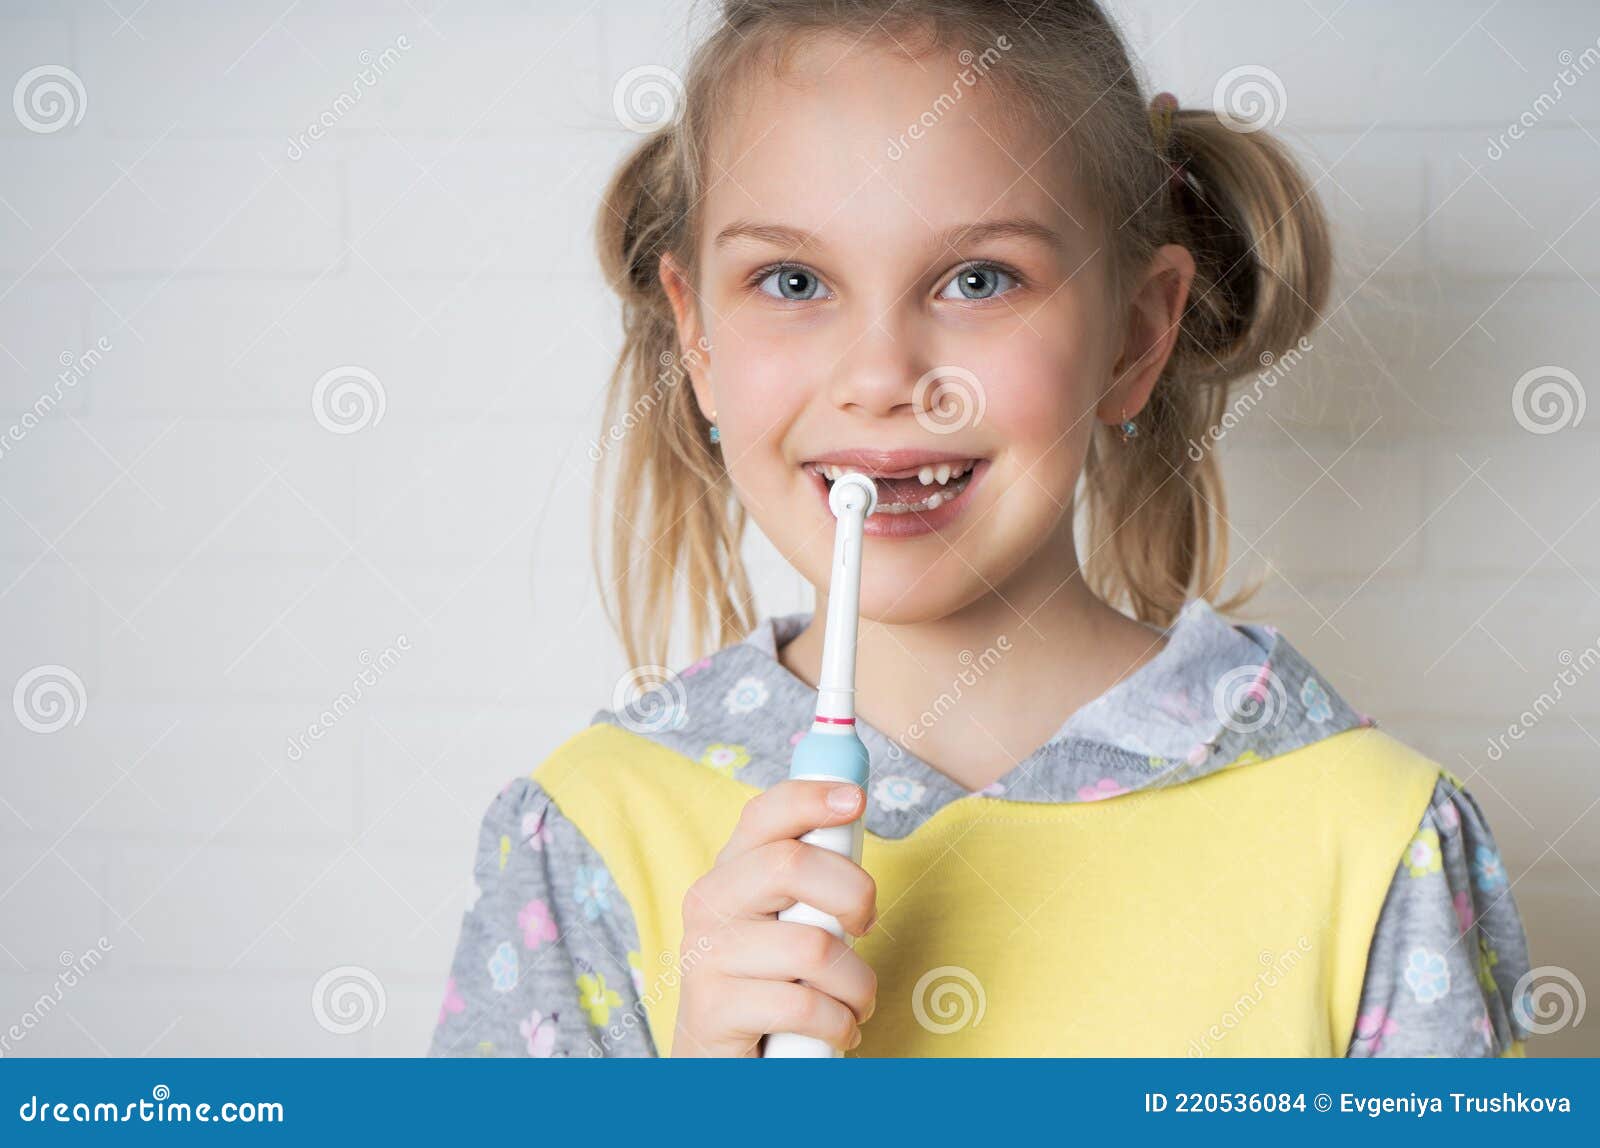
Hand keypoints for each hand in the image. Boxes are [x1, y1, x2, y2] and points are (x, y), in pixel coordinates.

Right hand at [671, 779, 877, 1056]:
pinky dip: (839, 1025)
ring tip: (852, 1003)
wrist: (724, 1070)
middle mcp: (708, 904)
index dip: (811, 797)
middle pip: (791, 865)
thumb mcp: (791, 924)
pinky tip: (834, 1032)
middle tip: (866, 926)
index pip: (764, 815)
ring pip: (813, 948)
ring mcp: (705, 956)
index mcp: (730, 874)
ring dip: (856, 985)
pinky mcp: (712, 1009)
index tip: (857, 800)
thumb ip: (813, 878)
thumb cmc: (774, 989)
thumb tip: (850, 807)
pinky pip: (804, 1006)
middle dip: (853, 894)